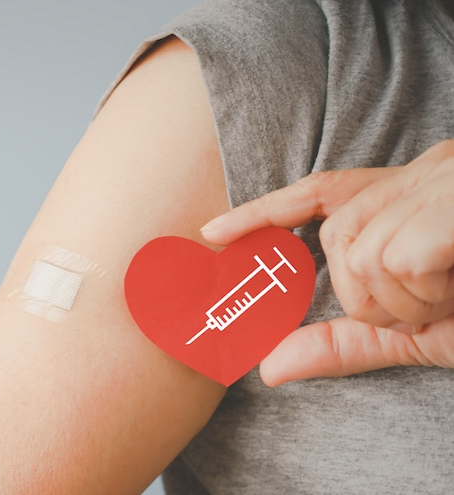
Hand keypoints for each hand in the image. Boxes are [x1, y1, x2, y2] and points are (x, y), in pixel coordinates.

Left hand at [200, 140, 453, 384]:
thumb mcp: (414, 331)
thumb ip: (344, 343)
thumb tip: (268, 368)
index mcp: (406, 197)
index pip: (316, 192)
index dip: (262, 212)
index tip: (211, 232)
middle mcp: (420, 178)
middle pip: (336, 237)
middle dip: (366, 295)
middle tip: (422, 310)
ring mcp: (440, 183)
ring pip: (363, 255)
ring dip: (403, 302)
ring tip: (451, 297)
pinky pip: (398, 260)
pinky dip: (423, 294)